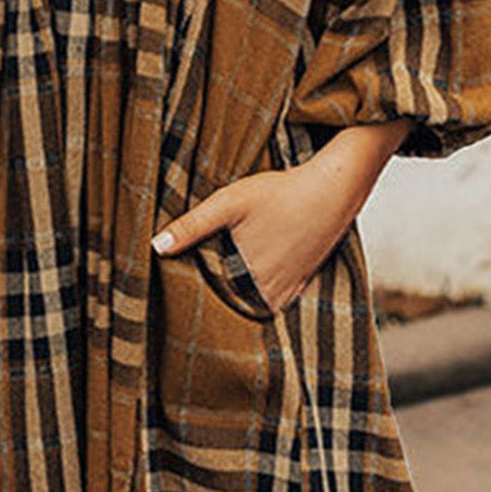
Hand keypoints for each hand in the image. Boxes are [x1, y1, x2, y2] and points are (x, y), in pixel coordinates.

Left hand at [150, 155, 361, 313]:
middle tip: (193, 287)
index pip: (212, 297)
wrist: (333, 187)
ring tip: (220, 283)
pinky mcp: (304, 280)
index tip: (179, 285)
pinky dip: (263, 296)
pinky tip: (251, 281)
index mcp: (249, 275)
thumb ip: (192, 226)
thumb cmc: (280, 192)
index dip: (195, 290)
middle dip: (216, 297)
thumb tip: (156, 246)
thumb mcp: (229, 203)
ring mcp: (290, 286)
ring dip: (239, 298)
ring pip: (254, 304)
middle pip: (233, 303)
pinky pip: (277, 300)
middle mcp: (270, 289)